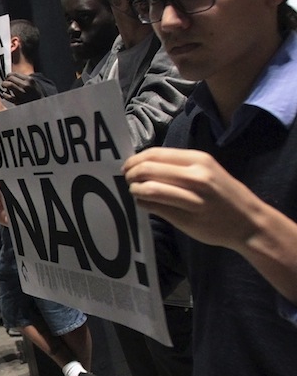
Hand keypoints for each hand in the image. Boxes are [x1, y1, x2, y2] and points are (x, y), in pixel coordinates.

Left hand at [2, 72, 41, 104]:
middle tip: (5, 82)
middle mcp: (26, 86)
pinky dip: (4, 94)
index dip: (9, 75)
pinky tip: (5, 93)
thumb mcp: (31, 82)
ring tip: (4, 86)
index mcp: (29, 80)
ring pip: (9, 85)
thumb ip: (22, 78)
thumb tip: (9, 75)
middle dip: (6, 80)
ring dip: (4, 85)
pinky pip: (8, 96)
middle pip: (11, 78)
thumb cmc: (33, 92)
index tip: (8, 77)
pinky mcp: (18, 101)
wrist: (39, 102)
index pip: (14, 74)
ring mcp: (22, 94)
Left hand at [123, 147, 260, 248]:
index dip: (136, 160)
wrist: (248, 222)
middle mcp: (196, 177)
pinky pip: (155, 208)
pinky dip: (143, 204)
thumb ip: (178, 166)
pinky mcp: (187, 219)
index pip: (156, 154)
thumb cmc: (223, 194)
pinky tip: (143, 203)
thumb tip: (143, 164)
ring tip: (134, 192)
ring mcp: (192, 199)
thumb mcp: (206, 170)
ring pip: (150, 189)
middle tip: (128, 179)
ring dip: (135, 190)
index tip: (127, 166)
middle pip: (148, 170)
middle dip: (131, 174)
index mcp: (199, 160)